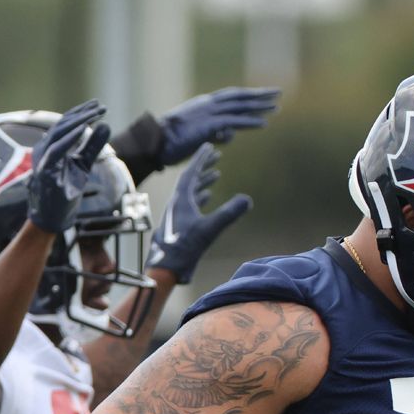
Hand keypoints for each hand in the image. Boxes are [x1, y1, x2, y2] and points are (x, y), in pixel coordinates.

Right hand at [26, 100, 111, 234]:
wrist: (53, 218)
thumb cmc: (65, 192)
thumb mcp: (83, 165)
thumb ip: (92, 146)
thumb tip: (106, 125)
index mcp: (50, 146)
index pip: (65, 124)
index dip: (81, 113)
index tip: (99, 105)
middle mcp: (43, 149)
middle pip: (62, 124)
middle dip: (82, 114)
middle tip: (101, 107)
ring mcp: (42, 159)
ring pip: (59, 133)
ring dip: (78, 121)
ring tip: (95, 114)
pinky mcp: (44, 170)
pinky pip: (57, 149)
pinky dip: (70, 137)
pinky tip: (84, 128)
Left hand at [146, 145, 251, 284]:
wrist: (166, 267)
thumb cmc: (185, 247)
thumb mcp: (210, 229)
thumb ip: (229, 213)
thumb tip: (248, 199)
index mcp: (181, 199)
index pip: (191, 172)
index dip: (201, 159)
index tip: (209, 146)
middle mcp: (177, 203)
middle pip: (191, 179)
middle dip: (204, 166)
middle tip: (216, 155)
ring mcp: (178, 214)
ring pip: (192, 191)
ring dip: (204, 181)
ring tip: (216, 174)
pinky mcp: (180, 224)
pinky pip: (191, 204)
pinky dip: (201, 197)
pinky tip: (208, 197)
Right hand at [157, 87, 280, 166]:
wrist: (155, 142)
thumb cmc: (171, 142)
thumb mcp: (198, 135)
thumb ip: (215, 133)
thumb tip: (228, 136)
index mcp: (203, 104)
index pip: (231, 97)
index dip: (248, 96)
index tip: (262, 95)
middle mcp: (208, 104)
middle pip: (239, 97)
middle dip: (259, 95)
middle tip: (277, 92)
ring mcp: (209, 113)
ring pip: (240, 107)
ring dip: (259, 106)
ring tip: (276, 107)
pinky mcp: (209, 124)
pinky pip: (235, 122)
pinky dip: (250, 122)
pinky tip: (264, 124)